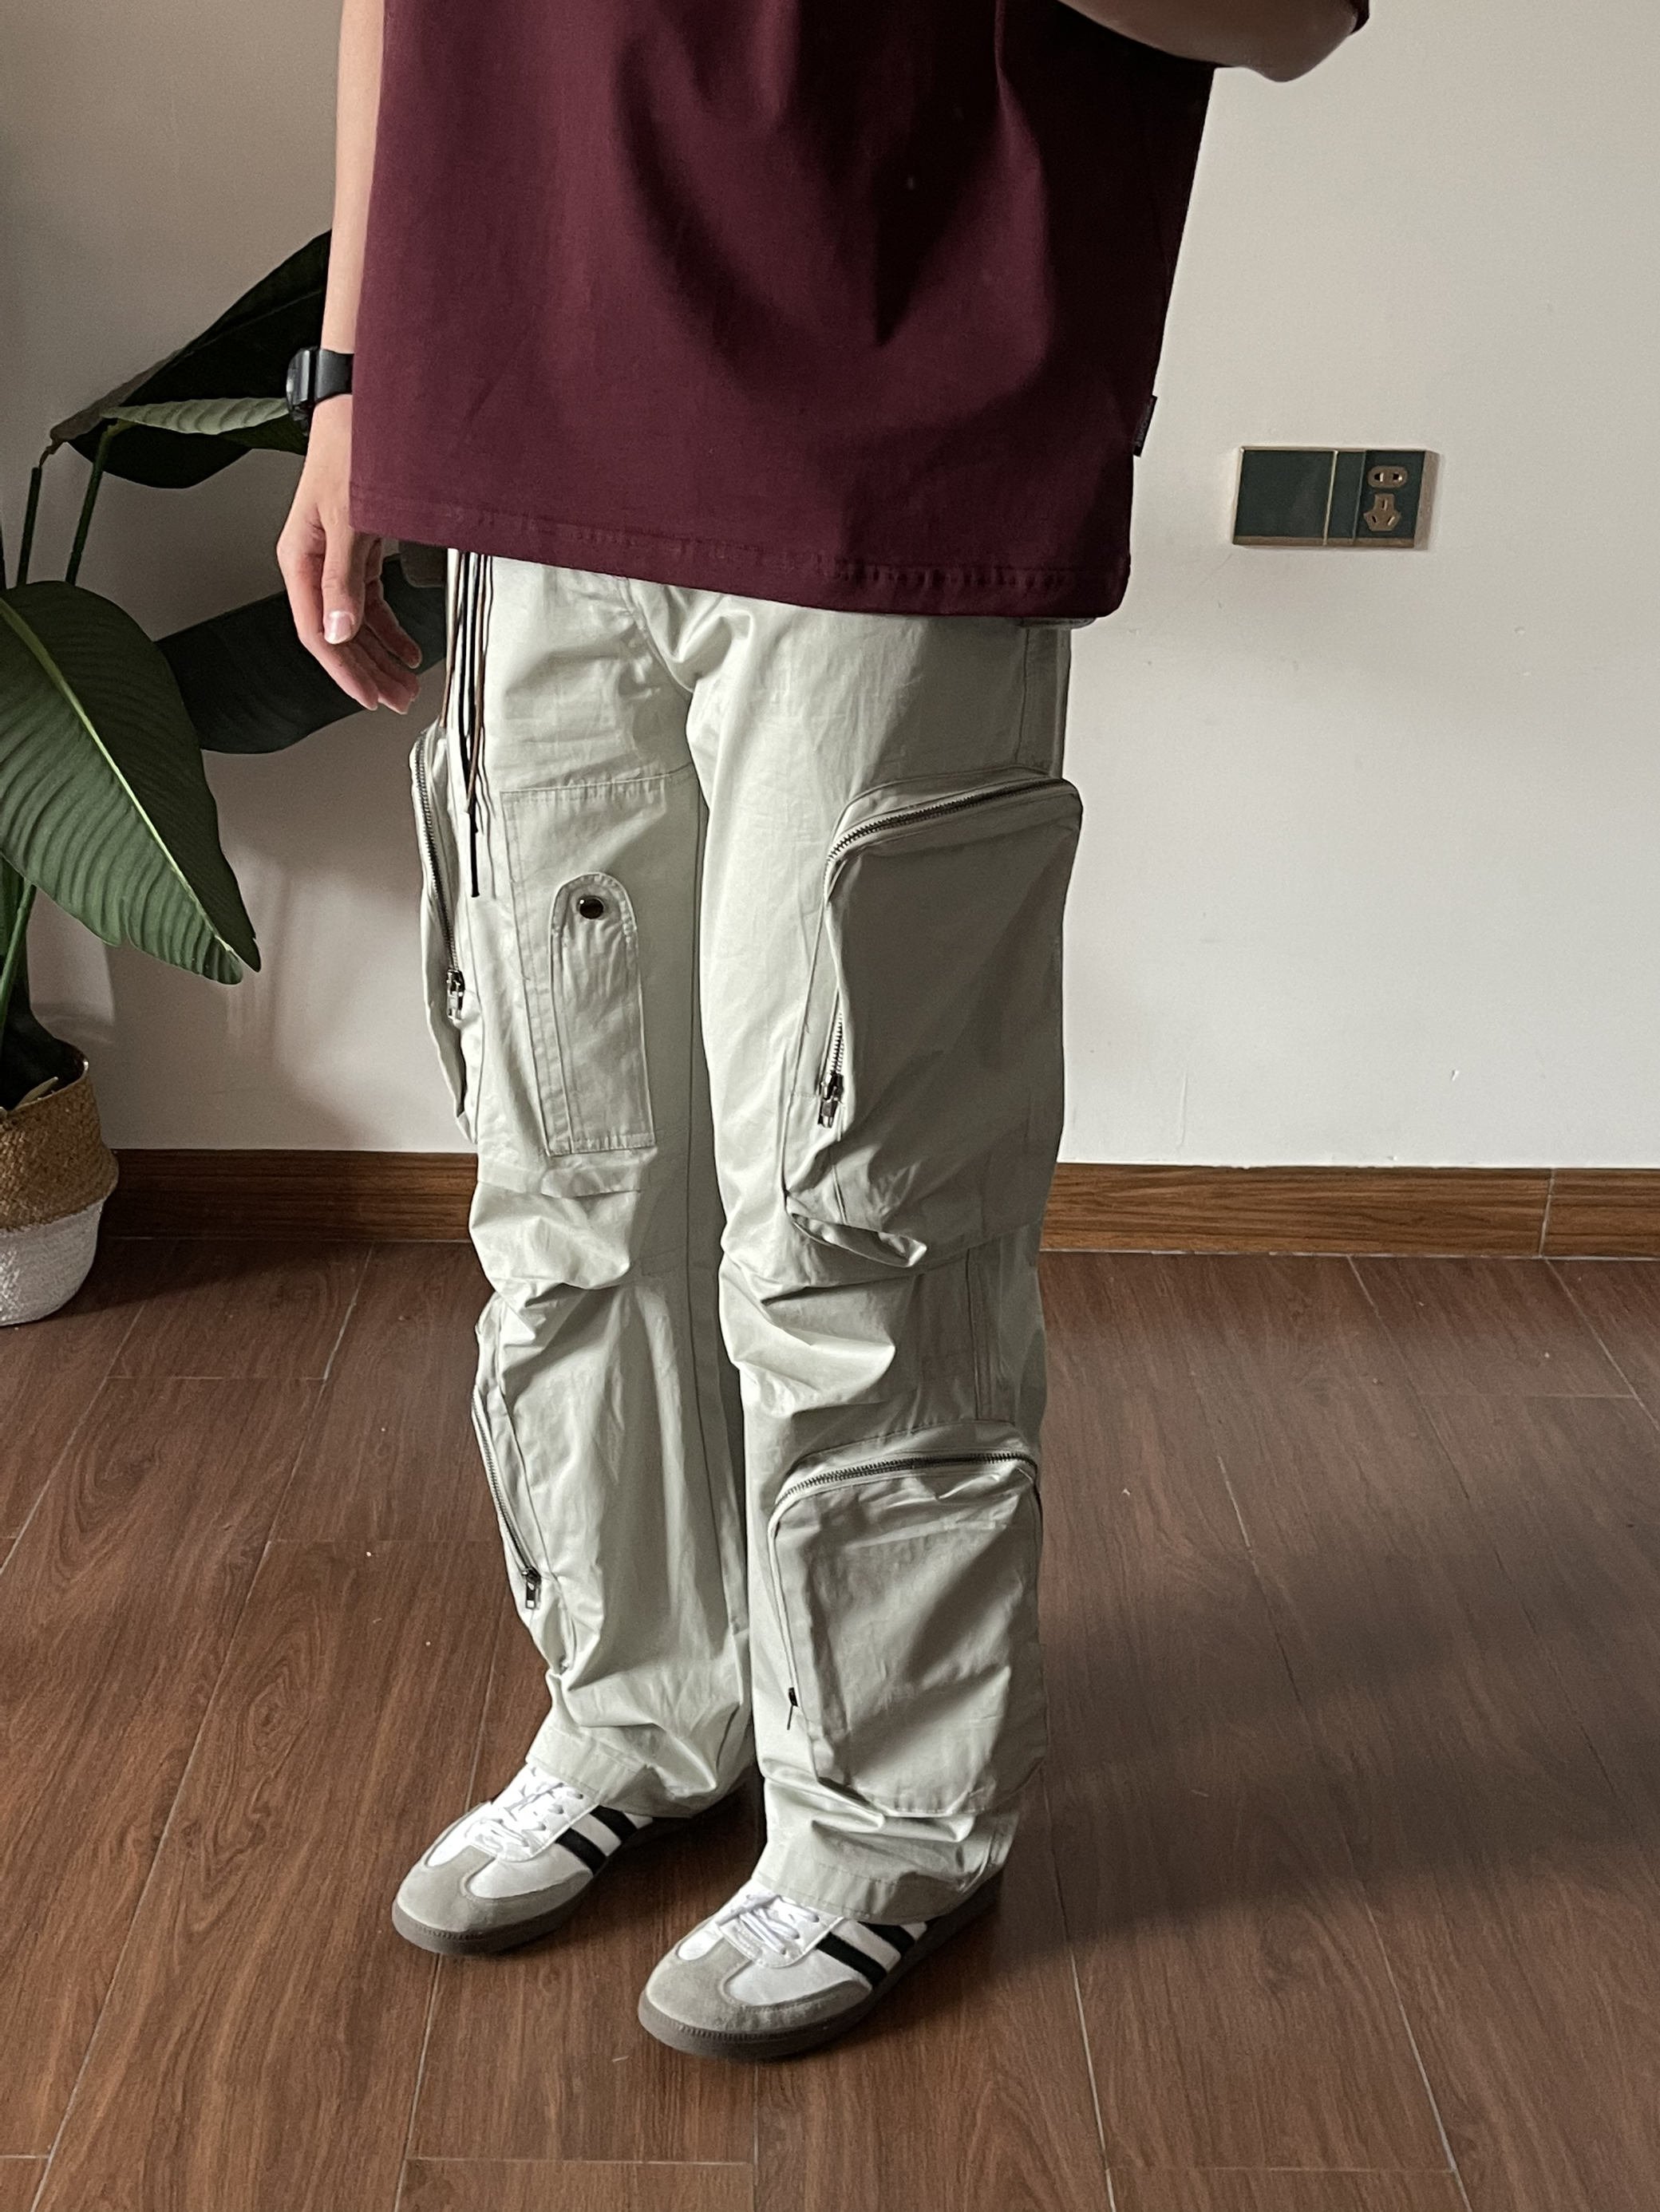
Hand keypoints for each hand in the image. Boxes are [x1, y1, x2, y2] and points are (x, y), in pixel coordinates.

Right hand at [277, 395, 424, 714]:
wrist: (362, 405)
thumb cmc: (350, 447)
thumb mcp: (349, 518)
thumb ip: (343, 579)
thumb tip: (340, 632)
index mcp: (300, 558)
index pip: (318, 632)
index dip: (344, 670)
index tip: (368, 697)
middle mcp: (314, 562)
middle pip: (339, 634)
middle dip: (368, 670)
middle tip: (397, 699)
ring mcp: (335, 556)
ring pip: (355, 621)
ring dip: (380, 653)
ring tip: (406, 681)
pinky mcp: (356, 548)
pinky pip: (369, 599)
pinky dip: (388, 626)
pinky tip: (406, 645)